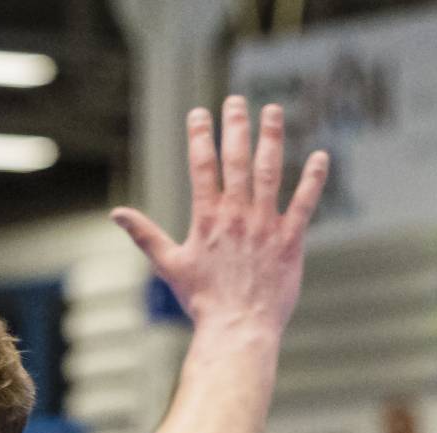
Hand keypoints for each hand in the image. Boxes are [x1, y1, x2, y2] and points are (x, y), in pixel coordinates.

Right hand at [112, 97, 329, 331]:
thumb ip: (145, 234)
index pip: (202, 167)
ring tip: (271, 111)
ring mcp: (265, 225)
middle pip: (236, 160)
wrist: (236, 328)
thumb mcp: (169, 265)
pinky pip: (304, 203)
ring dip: (271, 138)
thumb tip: (116, 214)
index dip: (200, 136)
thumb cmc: (201, 300)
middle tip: (236, 99)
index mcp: (207, 219)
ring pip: (269, 172)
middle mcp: (236, 215)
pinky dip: (312, 179)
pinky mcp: (290, 240)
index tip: (200, 112)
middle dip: (235, 126)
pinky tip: (320, 155)